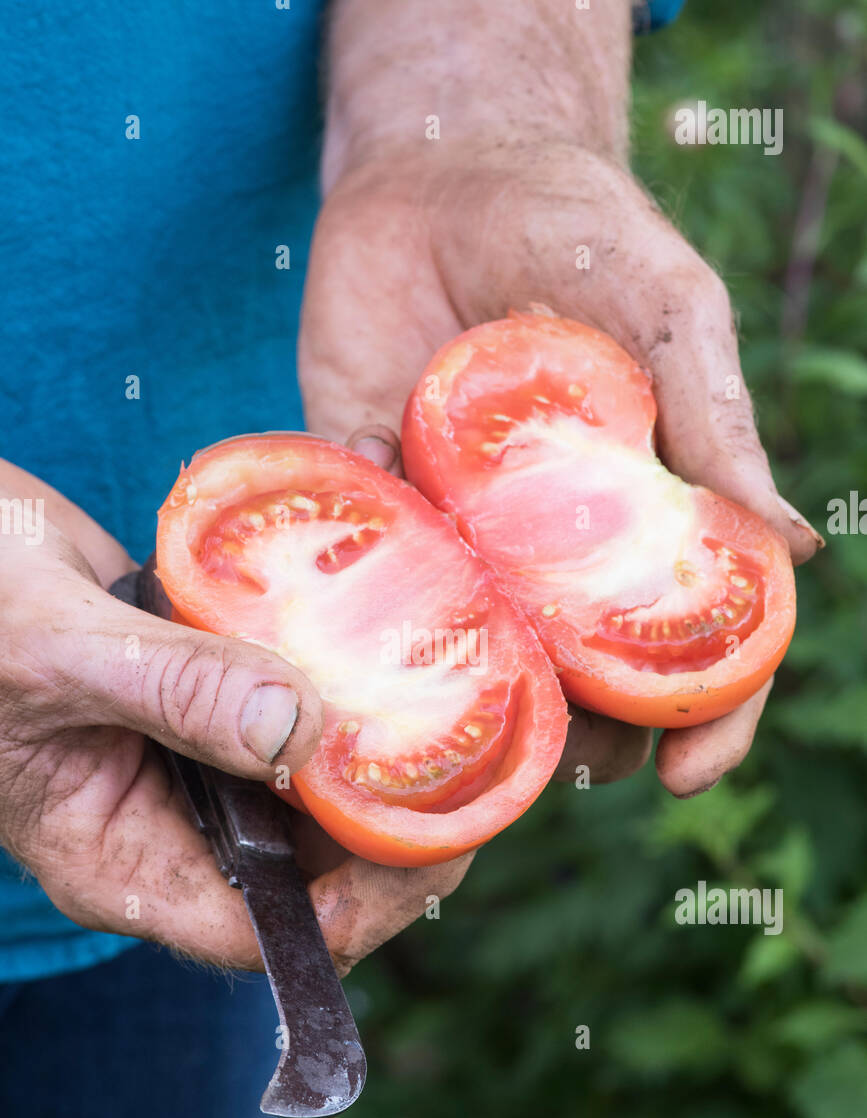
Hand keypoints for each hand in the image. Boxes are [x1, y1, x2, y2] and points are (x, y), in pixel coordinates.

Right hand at [0, 459, 470, 972]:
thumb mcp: (51, 648)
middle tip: (481, 757)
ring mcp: (196, 768)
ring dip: (388, 755)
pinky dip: (350, 691)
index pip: (267, 933)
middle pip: (317, 870)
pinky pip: (301, 718)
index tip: (441, 837)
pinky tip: (397, 645)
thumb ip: (170, 687)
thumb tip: (295, 729)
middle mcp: (171, 830)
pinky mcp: (213, 706)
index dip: (367, 905)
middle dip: (403, 829)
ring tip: (463, 700)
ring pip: (318, 792)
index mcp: (123, 862)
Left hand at [299, 137, 821, 796]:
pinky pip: (364, 587)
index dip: (708, 716)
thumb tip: (793, 550)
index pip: (695, 638)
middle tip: (565, 772)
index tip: (691, 776)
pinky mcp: (368, 502)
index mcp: (641, 515)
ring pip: (477, 659)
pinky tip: (360, 682)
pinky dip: (364, 637)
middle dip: (586, 741)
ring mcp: (459, 533)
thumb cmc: (578, 229)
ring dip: (480, 717)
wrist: (434, 173)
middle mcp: (550, 545)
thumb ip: (715, 418)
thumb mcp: (667, 308)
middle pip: (585, 677)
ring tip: (469, 757)